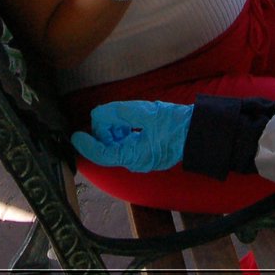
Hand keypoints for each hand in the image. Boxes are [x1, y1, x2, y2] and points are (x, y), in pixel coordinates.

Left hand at [71, 101, 193, 171]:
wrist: (199, 132)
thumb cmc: (177, 124)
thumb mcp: (147, 113)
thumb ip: (120, 113)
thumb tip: (98, 115)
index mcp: (135, 156)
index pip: (103, 155)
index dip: (87, 146)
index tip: (75, 136)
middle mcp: (135, 161)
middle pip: (107, 149)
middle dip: (103, 131)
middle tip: (110, 114)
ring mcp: (139, 158)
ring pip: (114, 146)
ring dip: (112, 130)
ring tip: (123, 116)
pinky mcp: (143, 153)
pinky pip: (124, 144)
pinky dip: (120, 132)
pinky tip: (128, 122)